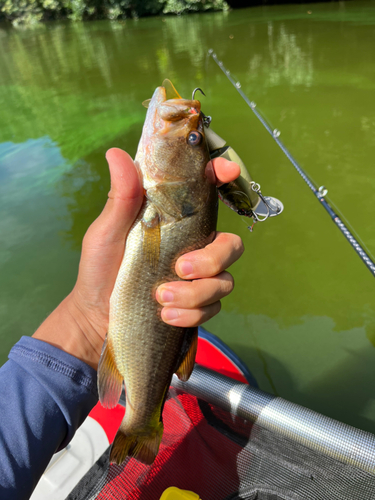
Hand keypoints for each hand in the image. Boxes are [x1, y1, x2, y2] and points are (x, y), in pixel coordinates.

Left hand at [33, 149, 242, 368]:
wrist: (96, 316)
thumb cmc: (101, 268)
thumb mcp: (107, 231)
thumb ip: (121, 197)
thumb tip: (116, 153)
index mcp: (176, 221)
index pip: (209, 193)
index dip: (224, 176)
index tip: (226, 171)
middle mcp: (194, 246)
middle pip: (231, 245)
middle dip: (211, 260)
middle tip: (180, 268)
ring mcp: (199, 278)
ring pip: (224, 281)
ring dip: (195, 294)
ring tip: (160, 299)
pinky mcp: (197, 305)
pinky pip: (213, 308)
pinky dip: (190, 313)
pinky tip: (165, 315)